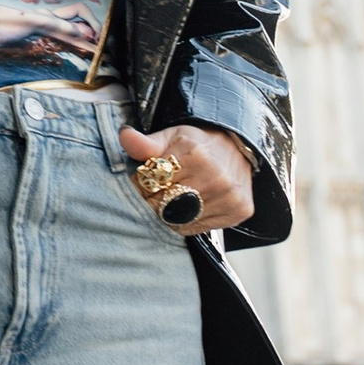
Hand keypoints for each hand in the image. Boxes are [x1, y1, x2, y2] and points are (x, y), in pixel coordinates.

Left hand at [119, 120, 252, 237]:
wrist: (236, 147)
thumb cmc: (198, 143)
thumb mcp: (171, 136)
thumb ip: (145, 142)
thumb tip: (125, 136)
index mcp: (194, 155)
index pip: (151, 184)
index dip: (142, 185)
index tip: (146, 181)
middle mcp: (215, 177)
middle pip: (164, 205)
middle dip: (154, 200)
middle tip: (159, 190)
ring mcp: (229, 196)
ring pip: (179, 220)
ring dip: (170, 213)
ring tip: (176, 197)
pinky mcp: (238, 211)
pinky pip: (196, 228)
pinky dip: (188, 222)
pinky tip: (192, 206)